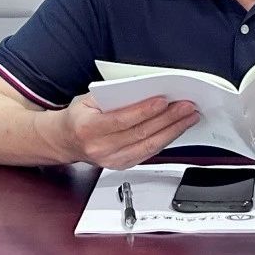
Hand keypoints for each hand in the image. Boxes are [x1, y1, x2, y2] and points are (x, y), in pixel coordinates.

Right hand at [55, 95, 198, 169]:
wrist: (65, 141)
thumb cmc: (79, 117)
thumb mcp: (87, 99)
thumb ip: (112, 95)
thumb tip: (143, 88)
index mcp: (89, 128)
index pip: (122, 120)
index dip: (145, 111)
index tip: (164, 101)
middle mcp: (101, 148)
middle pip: (141, 133)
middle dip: (168, 119)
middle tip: (186, 107)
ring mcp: (112, 160)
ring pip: (149, 146)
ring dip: (173, 131)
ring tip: (188, 117)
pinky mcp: (122, 166)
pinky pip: (148, 153)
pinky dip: (165, 140)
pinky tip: (176, 129)